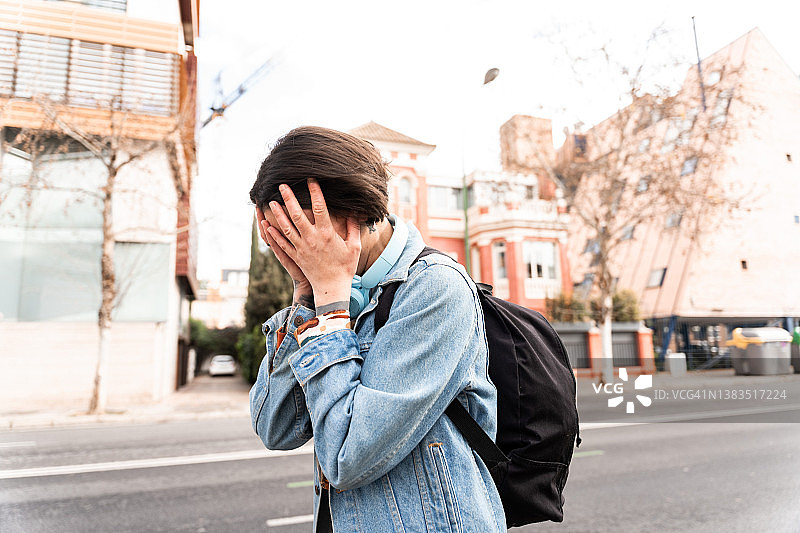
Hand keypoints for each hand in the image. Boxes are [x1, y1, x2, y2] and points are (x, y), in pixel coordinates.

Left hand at [266, 180, 360, 308]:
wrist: (333, 287)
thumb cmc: (345, 267)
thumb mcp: (354, 246)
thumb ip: (353, 227)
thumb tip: (354, 210)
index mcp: (327, 234)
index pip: (320, 208)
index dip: (315, 192)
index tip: (310, 179)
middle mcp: (312, 239)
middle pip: (297, 215)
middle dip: (289, 198)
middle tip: (282, 186)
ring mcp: (302, 248)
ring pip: (286, 228)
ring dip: (278, 214)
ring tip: (272, 202)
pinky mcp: (296, 257)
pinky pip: (282, 244)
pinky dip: (274, 235)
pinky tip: (268, 226)